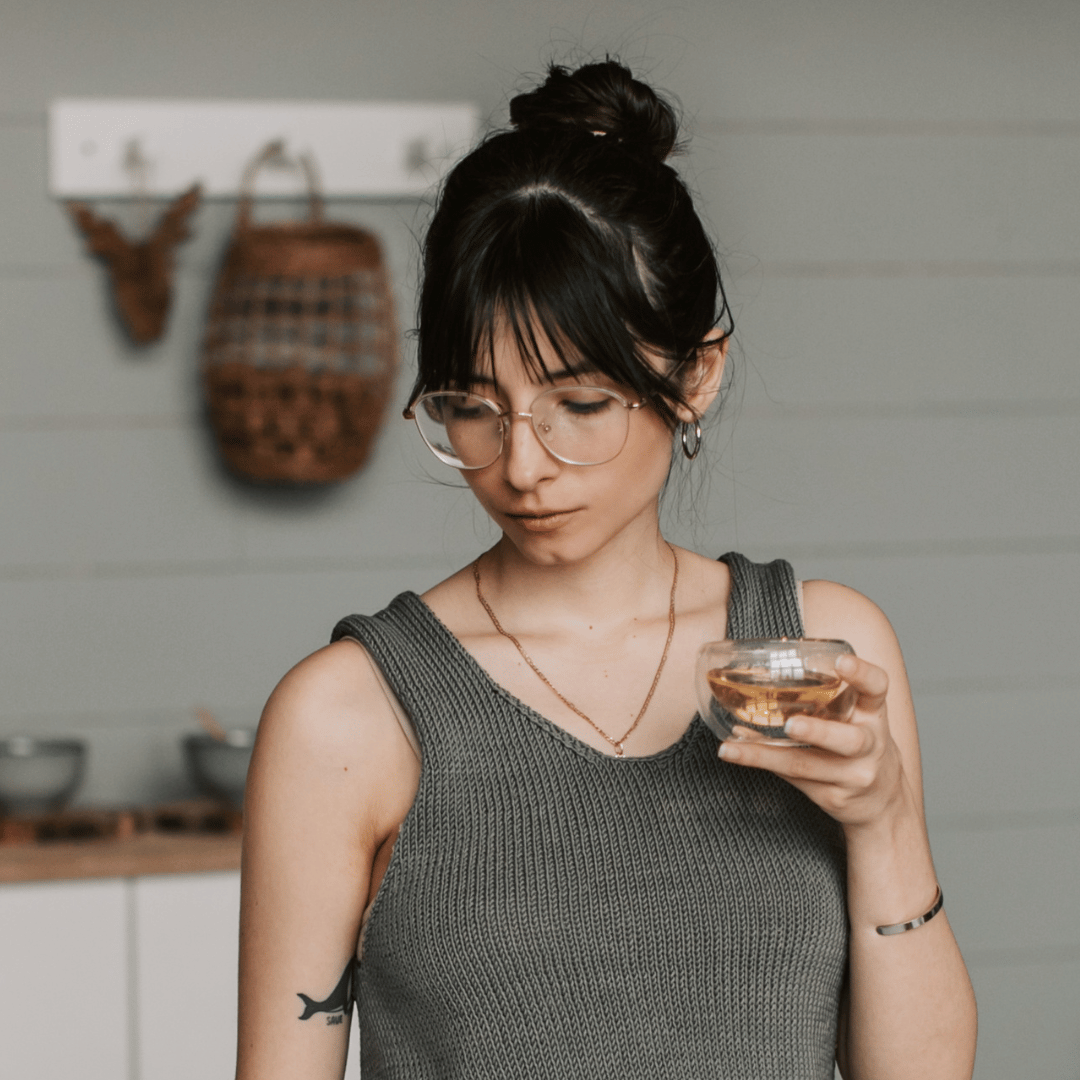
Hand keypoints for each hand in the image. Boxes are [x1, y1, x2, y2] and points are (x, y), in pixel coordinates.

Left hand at [717, 653, 908, 828]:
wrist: (882, 802)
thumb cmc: (859, 744)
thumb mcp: (857, 716)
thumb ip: (829, 695)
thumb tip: (766, 672)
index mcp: (873, 714)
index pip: (877, 688)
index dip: (862, 674)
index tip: (842, 662)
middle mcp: (869, 745)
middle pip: (848, 740)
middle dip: (818, 732)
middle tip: (791, 724)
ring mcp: (852, 776)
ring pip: (806, 765)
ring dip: (765, 755)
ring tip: (735, 745)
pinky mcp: (832, 797)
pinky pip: (791, 778)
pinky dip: (763, 762)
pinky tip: (737, 752)